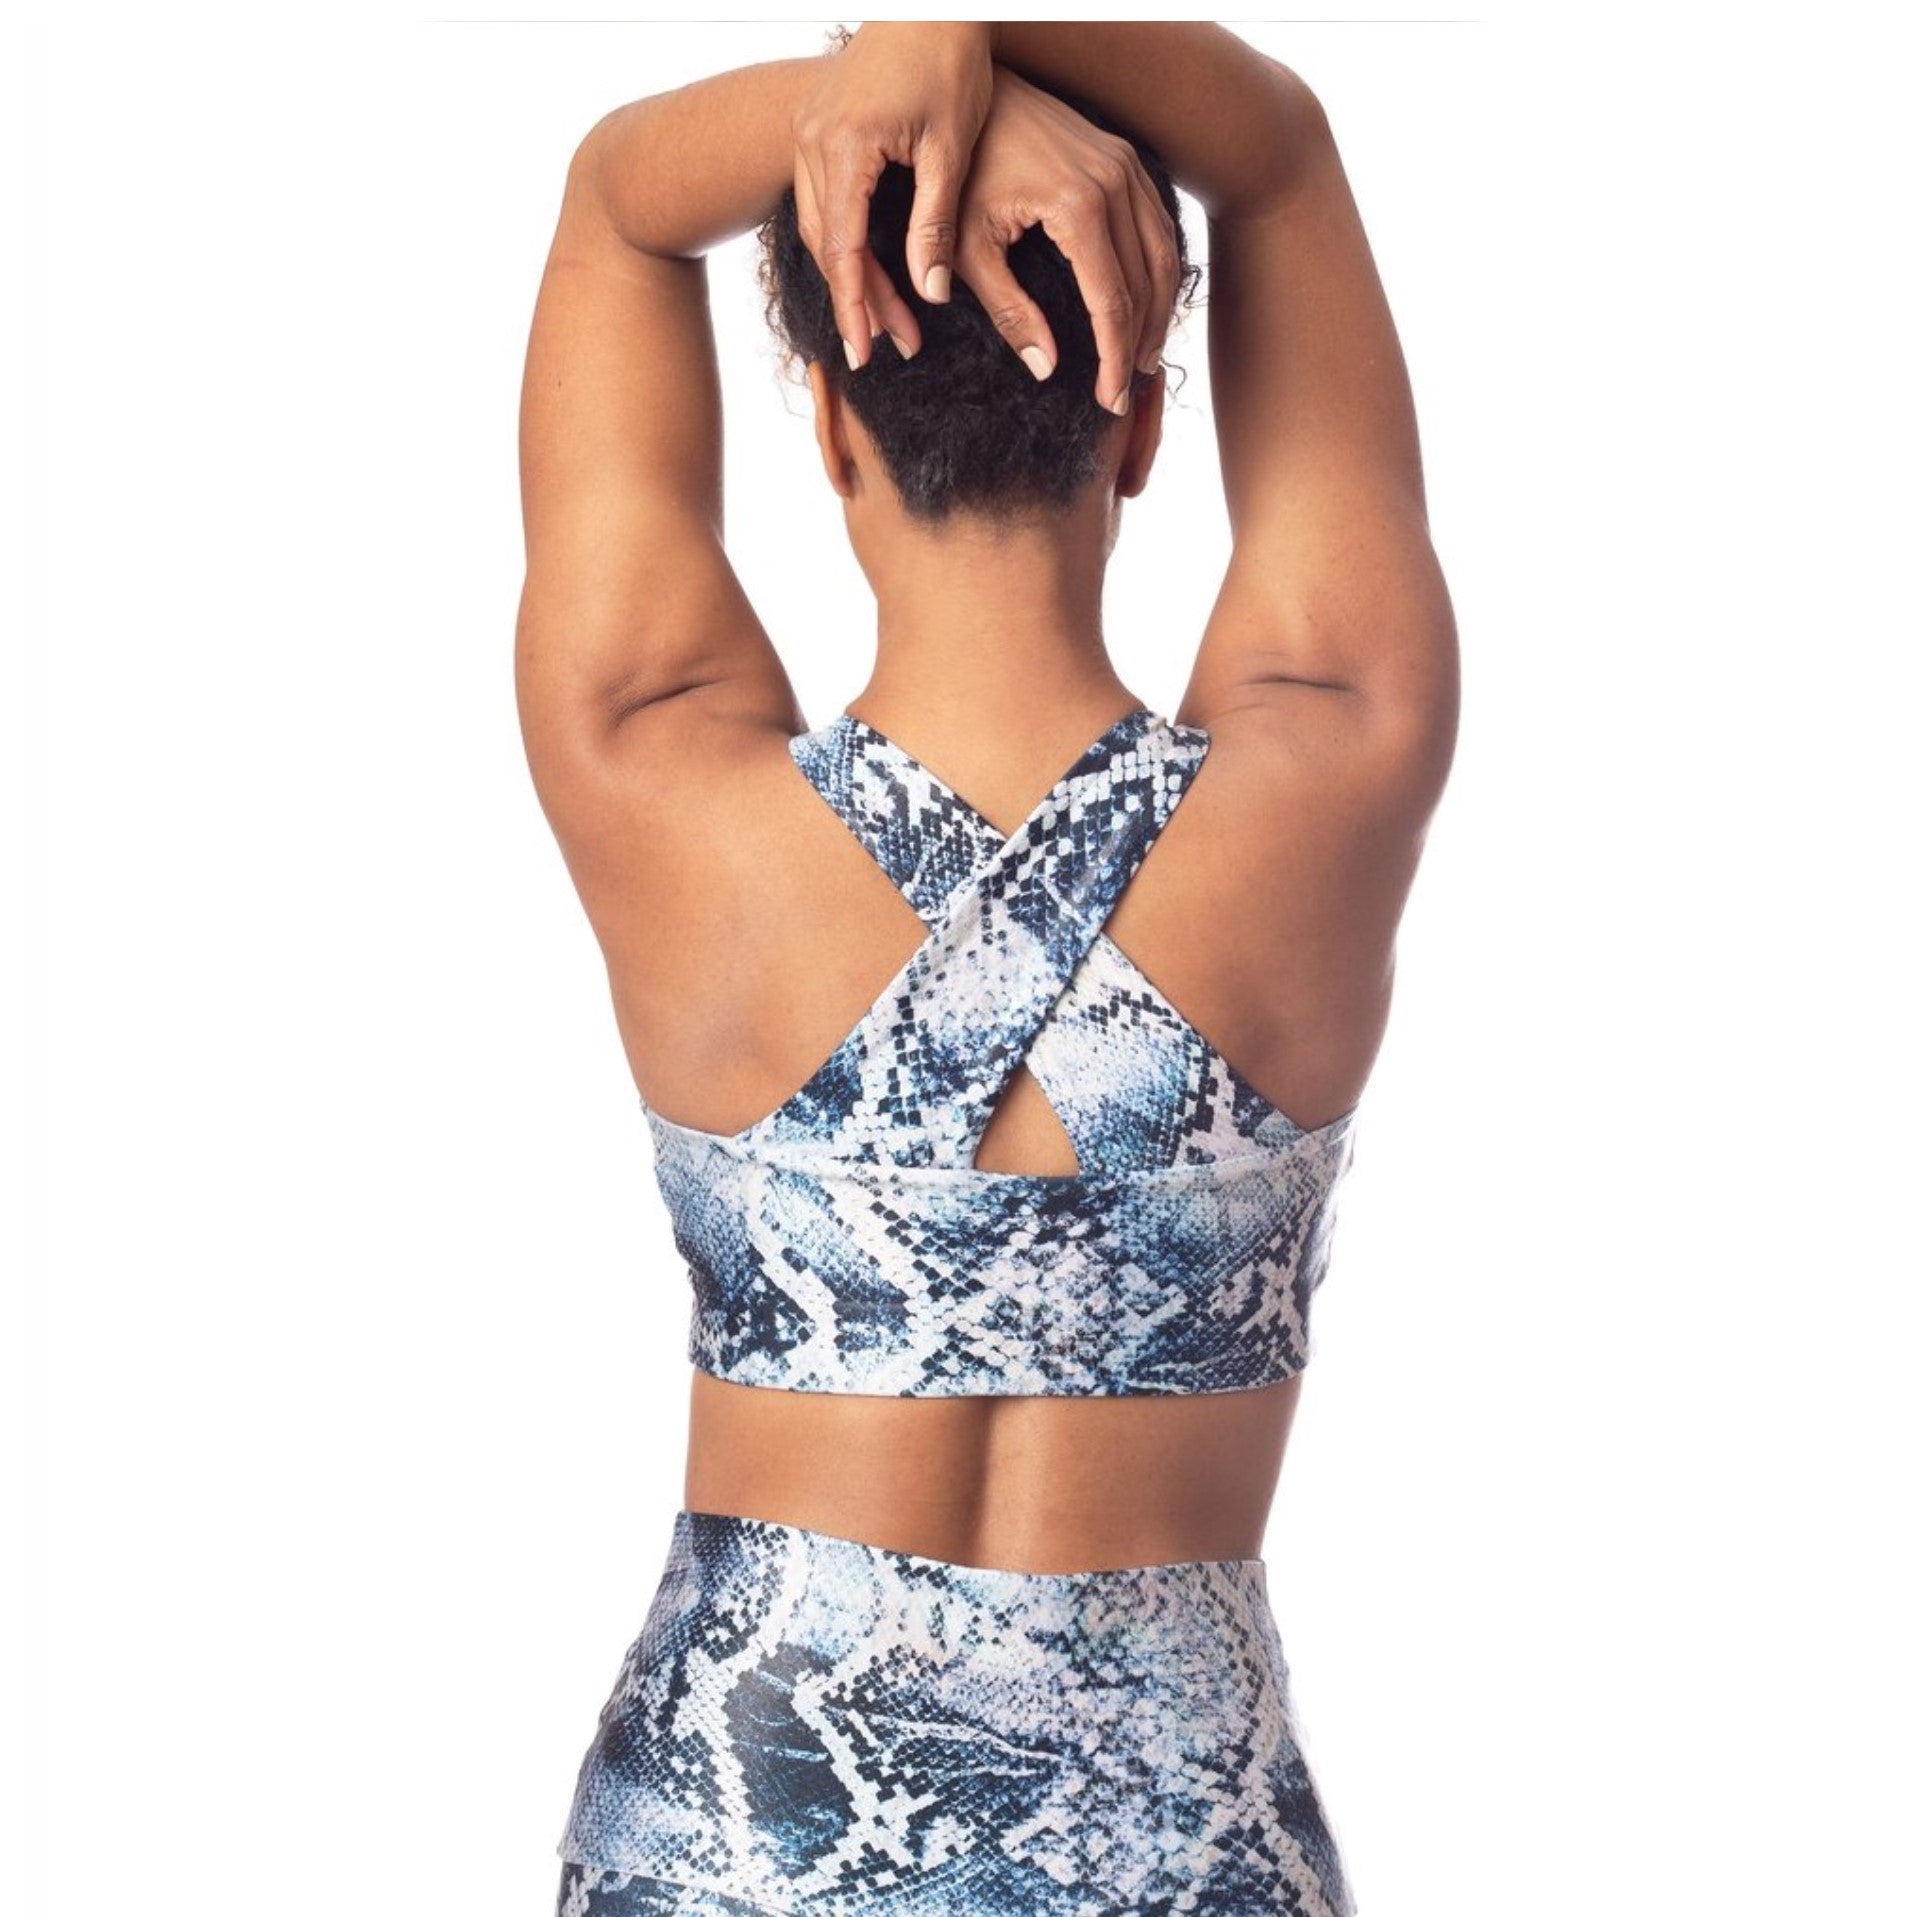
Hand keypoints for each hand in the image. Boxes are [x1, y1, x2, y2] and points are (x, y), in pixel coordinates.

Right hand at [791, 23, 995, 369]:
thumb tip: (930, 294)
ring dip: (853, 274)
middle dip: (859, 299)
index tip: (864, 354)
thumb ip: (935, 223)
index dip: (855, 306)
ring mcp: (808, 130)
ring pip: (820, 226)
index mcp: (845, 145)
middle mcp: (812, 139)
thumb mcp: (950, 148)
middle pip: (827, 244)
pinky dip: (846, 240)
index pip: (843, 248)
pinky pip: (823, 200)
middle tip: (890, 347)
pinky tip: (874, 269)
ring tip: (892, 321)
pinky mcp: (818, 126)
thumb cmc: (949, 59)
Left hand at [955, 68, 1180, 413]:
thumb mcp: (971, 248)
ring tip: (1141, 358)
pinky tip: (1144, 304)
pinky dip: (1158, 271)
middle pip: (1147, 283)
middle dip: (1139, 343)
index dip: (1112, 359)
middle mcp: (1115, 182)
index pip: (1112, 302)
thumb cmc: (963, 171)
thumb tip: (1046, 369)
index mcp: (1079, 207)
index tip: (1109, 401)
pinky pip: (1158, 224)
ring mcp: (1126, 165)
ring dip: (1158, 311)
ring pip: (1163, 255)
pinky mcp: (1125, 157)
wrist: (975, 92)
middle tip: (1125, 391)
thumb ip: (1008, 311)